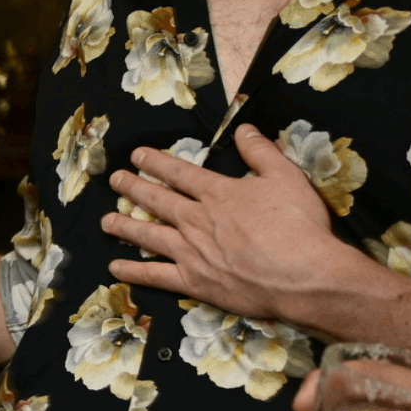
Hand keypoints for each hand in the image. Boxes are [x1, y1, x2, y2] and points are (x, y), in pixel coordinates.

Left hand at [100, 123, 356, 325]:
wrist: (305, 276)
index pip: (178, 172)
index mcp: (216, 193)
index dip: (155, 162)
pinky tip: (115, 268)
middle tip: (115, 180)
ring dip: (125, 226)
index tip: (136, 155)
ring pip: (149, 235)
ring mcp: (191, 252)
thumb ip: (261, 151)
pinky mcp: (194, 282)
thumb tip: (244, 129)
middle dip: (133, 187)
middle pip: (157, 200)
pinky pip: (156, 275)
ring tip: (105, 221)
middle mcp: (196, 220)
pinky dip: (134, 271)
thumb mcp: (286, 177)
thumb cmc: (300, 225)